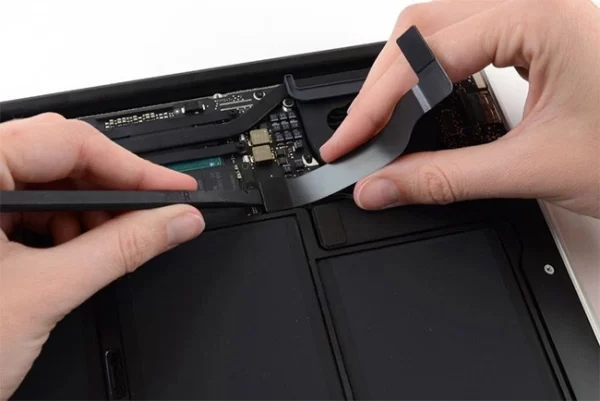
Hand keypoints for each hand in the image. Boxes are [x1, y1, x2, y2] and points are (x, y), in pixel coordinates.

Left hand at [0, 114, 204, 398]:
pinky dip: (65, 226)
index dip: (133, 168)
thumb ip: (122, 249)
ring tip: (117, 241)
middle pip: (58, 158)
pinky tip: (80, 250)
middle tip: (158, 214)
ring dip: (91, 212)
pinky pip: (28, 207)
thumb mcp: (44, 292)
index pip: (69, 142)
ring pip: (45, 183)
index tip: (174, 189)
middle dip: (114, 191)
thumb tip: (176, 222)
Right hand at [320, 0, 599, 217]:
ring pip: (439, 23)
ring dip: (404, 70)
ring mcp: (539, 11)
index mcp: (541, 15)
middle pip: (422, 25)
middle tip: (363, 133)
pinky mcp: (540, 30)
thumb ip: (444, 179)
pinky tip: (427, 98)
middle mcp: (537, 0)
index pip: (425, 54)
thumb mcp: (535, 168)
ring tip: (387, 117)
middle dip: (382, 82)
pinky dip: (434, 67)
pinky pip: (466, 33)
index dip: (377, 104)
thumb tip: (383, 185)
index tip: (352, 141)